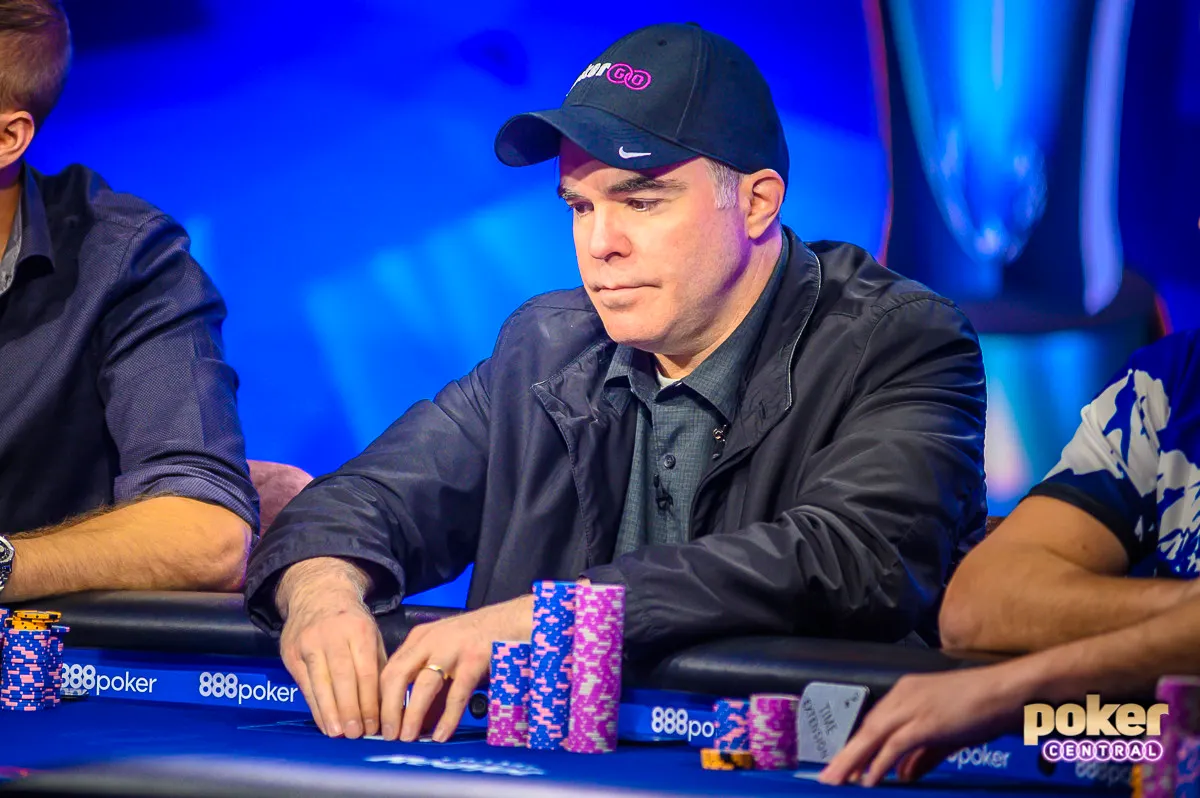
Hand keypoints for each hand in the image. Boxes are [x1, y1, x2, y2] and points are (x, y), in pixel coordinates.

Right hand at [277, 558, 384, 739]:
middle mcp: (332, 635)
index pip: (365, 670)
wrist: (318, 594)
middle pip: (342, 678)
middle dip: (350, 709)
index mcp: (359, 630)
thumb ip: (377, 665)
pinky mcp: (291, 652)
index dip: (369, 700)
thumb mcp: (372, 634)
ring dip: (330, 712)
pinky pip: (305, 684)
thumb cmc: (351, 621)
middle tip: (355, 734)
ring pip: (320, 682)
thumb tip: (385, 704)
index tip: (374, 724)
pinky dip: (315, 706)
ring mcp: (309, 643)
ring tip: (338, 734)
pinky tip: (324, 722)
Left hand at [380, 594, 533, 742]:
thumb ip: (432, 687)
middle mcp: (431, 641)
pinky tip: (441, 734)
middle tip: (388, 734)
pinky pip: (456, 694)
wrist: (512, 619)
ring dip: (411, 714)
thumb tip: (418, 723)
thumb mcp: (448, 656)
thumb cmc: (479, 640)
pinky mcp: (474, 659)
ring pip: (422, 685)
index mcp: (420, 638)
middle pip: (397, 675)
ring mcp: (452, 649)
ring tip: (408, 737)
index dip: (379, 698)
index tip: (378, 722)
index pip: (389, 669)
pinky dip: (447, 717)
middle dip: (388, 708)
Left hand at [818, 662, 1031, 786]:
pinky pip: (894, 746)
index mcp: (908, 692)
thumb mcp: (949, 734)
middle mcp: (904, 695)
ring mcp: (914, 706)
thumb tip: (904, 775)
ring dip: (852, 762)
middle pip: (867, 729)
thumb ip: (924, 755)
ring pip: (873, 736)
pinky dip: (879, 764)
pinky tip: (869, 781)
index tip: (845, 767)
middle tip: (829, 778)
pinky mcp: (925, 721)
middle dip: (847, 756)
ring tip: (837, 782)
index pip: (875, 723)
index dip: (858, 747)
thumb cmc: (986, 708)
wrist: (1011, 692)